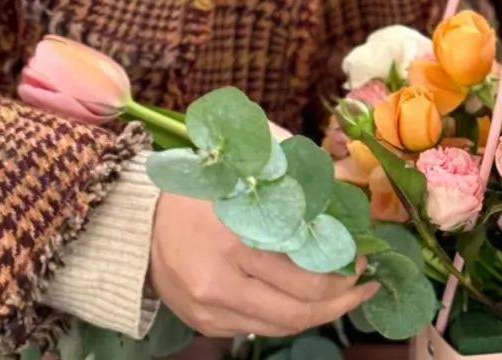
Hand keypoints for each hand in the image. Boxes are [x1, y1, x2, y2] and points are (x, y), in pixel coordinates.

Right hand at [149, 192, 377, 337]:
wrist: (138, 225)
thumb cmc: (199, 190)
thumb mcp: (244, 172)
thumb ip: (291, 179)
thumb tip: (342, 192)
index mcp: (234, 238)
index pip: (304, 272)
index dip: (341, 270)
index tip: (363, 258)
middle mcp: (221, 282)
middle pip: (298, 309)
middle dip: (340, 300)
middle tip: (363, 283)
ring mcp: (211, 310)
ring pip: (281, 326)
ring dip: (319, 314)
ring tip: (344, 295)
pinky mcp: (206, 325)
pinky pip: (259, 329)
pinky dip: (287, 316)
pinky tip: (303, 299)